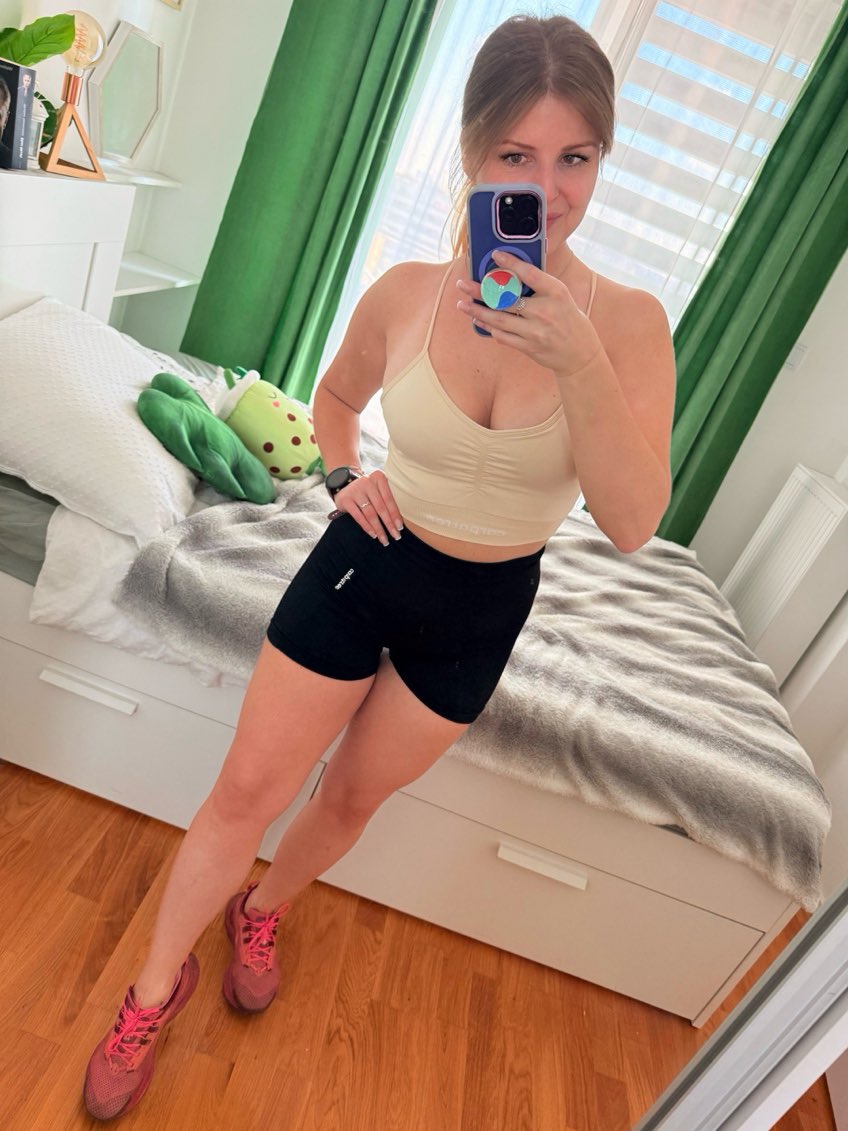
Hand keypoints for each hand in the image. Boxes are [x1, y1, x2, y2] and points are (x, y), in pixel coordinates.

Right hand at [332, 469, 403, 545]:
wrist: (343, 483)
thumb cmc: (366, 490)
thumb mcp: (377, 490)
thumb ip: (386, 501)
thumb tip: (398, 522)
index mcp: (378, 477)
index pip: (389, 499)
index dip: (395, 515)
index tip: (400, 528)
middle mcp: (367, 482)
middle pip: (381, 507)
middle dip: (389, 524)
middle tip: (396, 536)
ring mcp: (355, 490)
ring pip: (370, 513)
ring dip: (379, 528)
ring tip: (384, 539)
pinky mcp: (345, 499)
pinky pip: (358, 516)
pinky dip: (367, 527)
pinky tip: (373, 534)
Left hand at [456, 250, 599, 376]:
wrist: (579, 353)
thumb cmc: (568, 319)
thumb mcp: (561, 297)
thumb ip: (540, 286)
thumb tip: (511, 272)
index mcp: (556, 293)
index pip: (530, 273)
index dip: (511, 263)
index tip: (495, 255)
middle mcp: (545, 311)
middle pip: (506, 299)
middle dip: (480, 291)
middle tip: (462, 284)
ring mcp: (536, 331)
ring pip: (499, 319)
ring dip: (477, 311)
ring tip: (462, 304)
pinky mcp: (529, 347)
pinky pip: (502, 336)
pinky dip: (488, 327)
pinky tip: (478, 319)